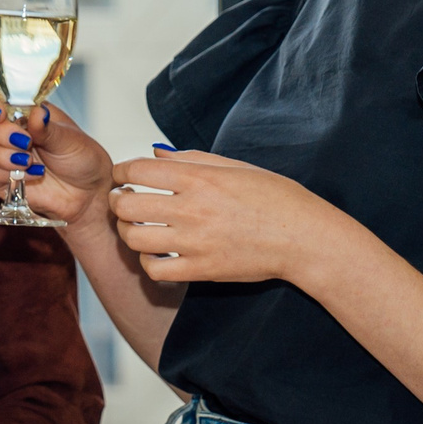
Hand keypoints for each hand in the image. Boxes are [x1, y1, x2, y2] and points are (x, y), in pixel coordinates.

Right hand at [0, 95, 114, 228]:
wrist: (88, 193)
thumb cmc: (82, 159)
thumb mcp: (70, 140)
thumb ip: (48, 128)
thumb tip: (37, 112)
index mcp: (25, 113)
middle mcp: (9, 131)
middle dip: (1, 133)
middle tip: (25, 142)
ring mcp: (3, 155)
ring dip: (4, 156)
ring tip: (29, 161)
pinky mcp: (1, 179)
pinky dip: (9, 173)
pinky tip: (33, 174)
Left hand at [107, 149, 346, 286]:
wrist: (304, 238)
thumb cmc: (274, 197)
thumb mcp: (235, 167)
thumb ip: (190, 159)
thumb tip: (154, 153)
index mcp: (200, 178)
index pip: (138, 170)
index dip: (121, 171)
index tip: (123, 176)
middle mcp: (193, 209)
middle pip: (128, 205)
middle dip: (118, 201)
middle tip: (123, 201)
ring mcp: (195, 242)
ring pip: (135, 238)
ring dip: (128, 231)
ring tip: (136, 226)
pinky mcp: (202, 270)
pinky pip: (155, 269)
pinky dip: (147, 261)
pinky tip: (156, 252)